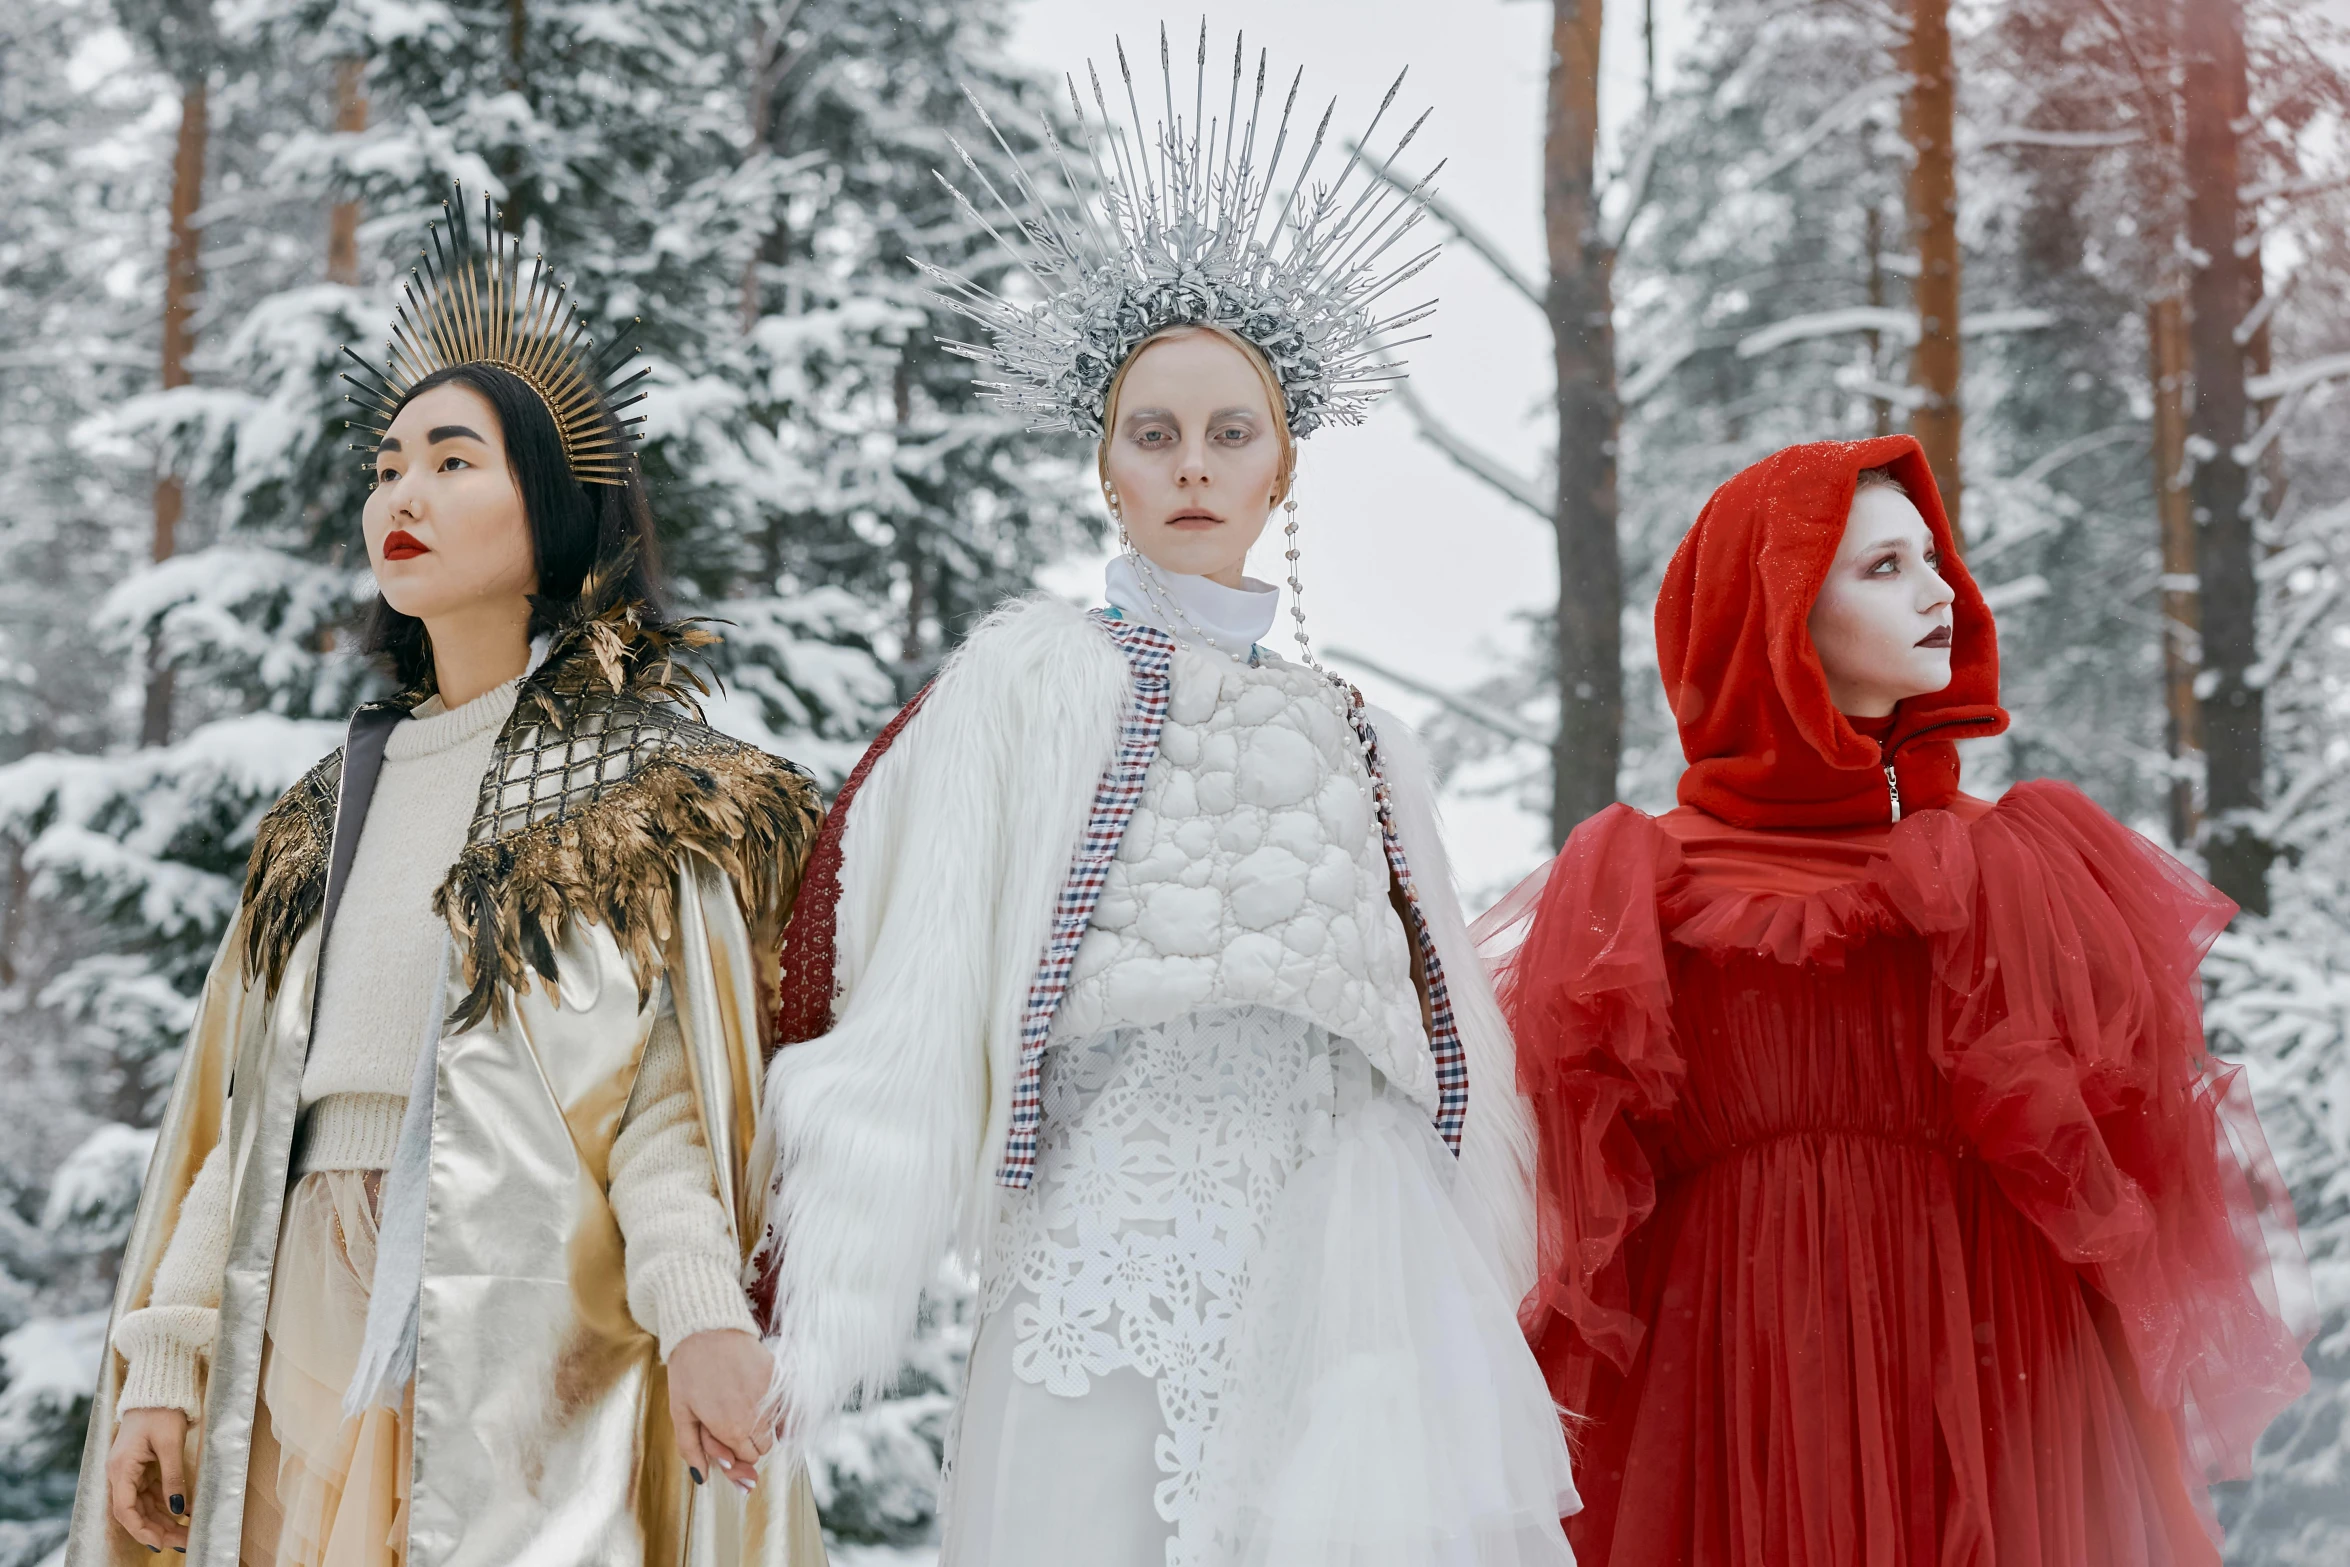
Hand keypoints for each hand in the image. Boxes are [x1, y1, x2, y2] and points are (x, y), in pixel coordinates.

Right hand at [106, 1407, 190, 1552]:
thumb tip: (178, 1509)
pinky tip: (184, 1514)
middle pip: (136, 1512)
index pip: (125, 1509)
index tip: (160, 1543)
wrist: (157, 1389)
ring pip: (145, 1505)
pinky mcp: (142, 1468)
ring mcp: (131, 1471)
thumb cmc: (161, 1411)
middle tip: (184, 1542)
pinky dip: (166, 1505)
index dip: (141, 1529)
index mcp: (121, 1468)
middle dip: (158, 1530)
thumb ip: (173, 1477)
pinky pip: (152, 1493)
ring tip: (186, 1534)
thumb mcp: (170, 1444)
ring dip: (163, 1521)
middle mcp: (121, 1473)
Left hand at [667, 1329, 777, 1493]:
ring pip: (775, 1428)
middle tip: (731, 1423)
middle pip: (763, 1448)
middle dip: (748, 1442)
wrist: (705, 1329)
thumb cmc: (688, 1370)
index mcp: (729, 1429)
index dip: (735, 1453)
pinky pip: (784, 1405)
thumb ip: (691, 1449)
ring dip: (762, 1426)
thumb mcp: (681, 1413)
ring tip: (741, 1406)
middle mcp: (754, 1416)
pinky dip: (775, 1407)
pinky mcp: (777, 1377)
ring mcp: (768, 1396)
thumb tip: (702, 1478)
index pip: (747, 1459)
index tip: (724, 1441)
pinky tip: (755, 1395)